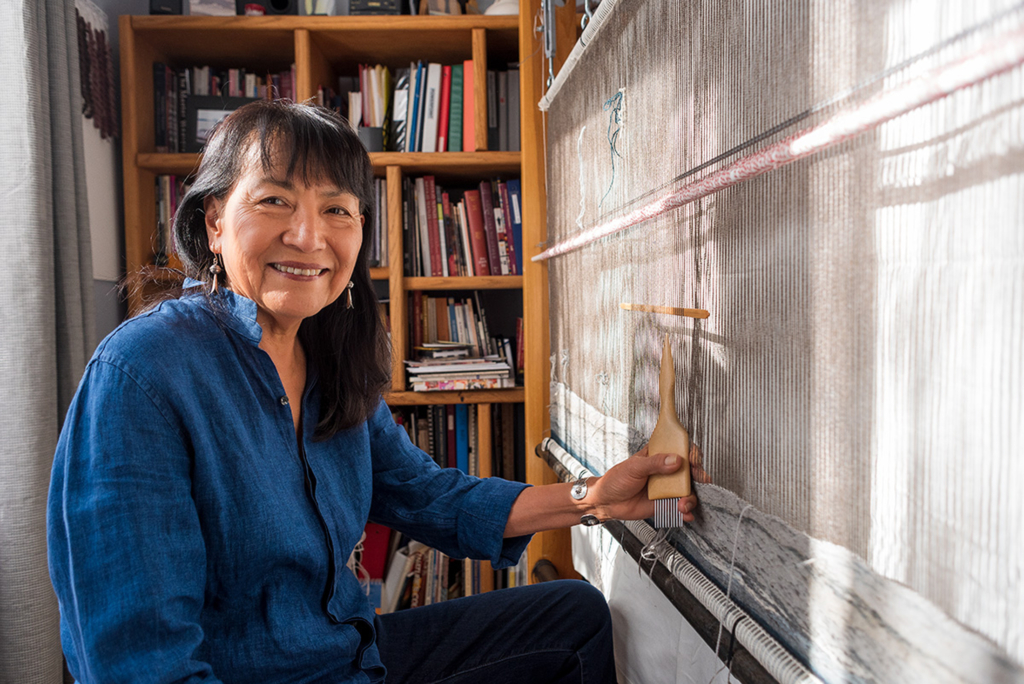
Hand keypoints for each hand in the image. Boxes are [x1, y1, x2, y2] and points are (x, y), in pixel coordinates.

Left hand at [589, 443, 703, 522]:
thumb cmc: (616, 480)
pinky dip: (686, 512)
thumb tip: (675, 460)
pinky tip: (685, 514)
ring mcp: (667, 488)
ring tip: (682, 504)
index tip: (694, 459)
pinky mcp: (665, 504)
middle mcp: (667, 472)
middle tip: (699, 481)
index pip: (680, 449)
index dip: (691, 453)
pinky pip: (681, 508)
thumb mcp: (634, 467)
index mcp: (659, 456)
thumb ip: (655, 463)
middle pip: (690, 471)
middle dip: (699, 476)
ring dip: (690, 498)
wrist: (606, 502)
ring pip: (688, 491)